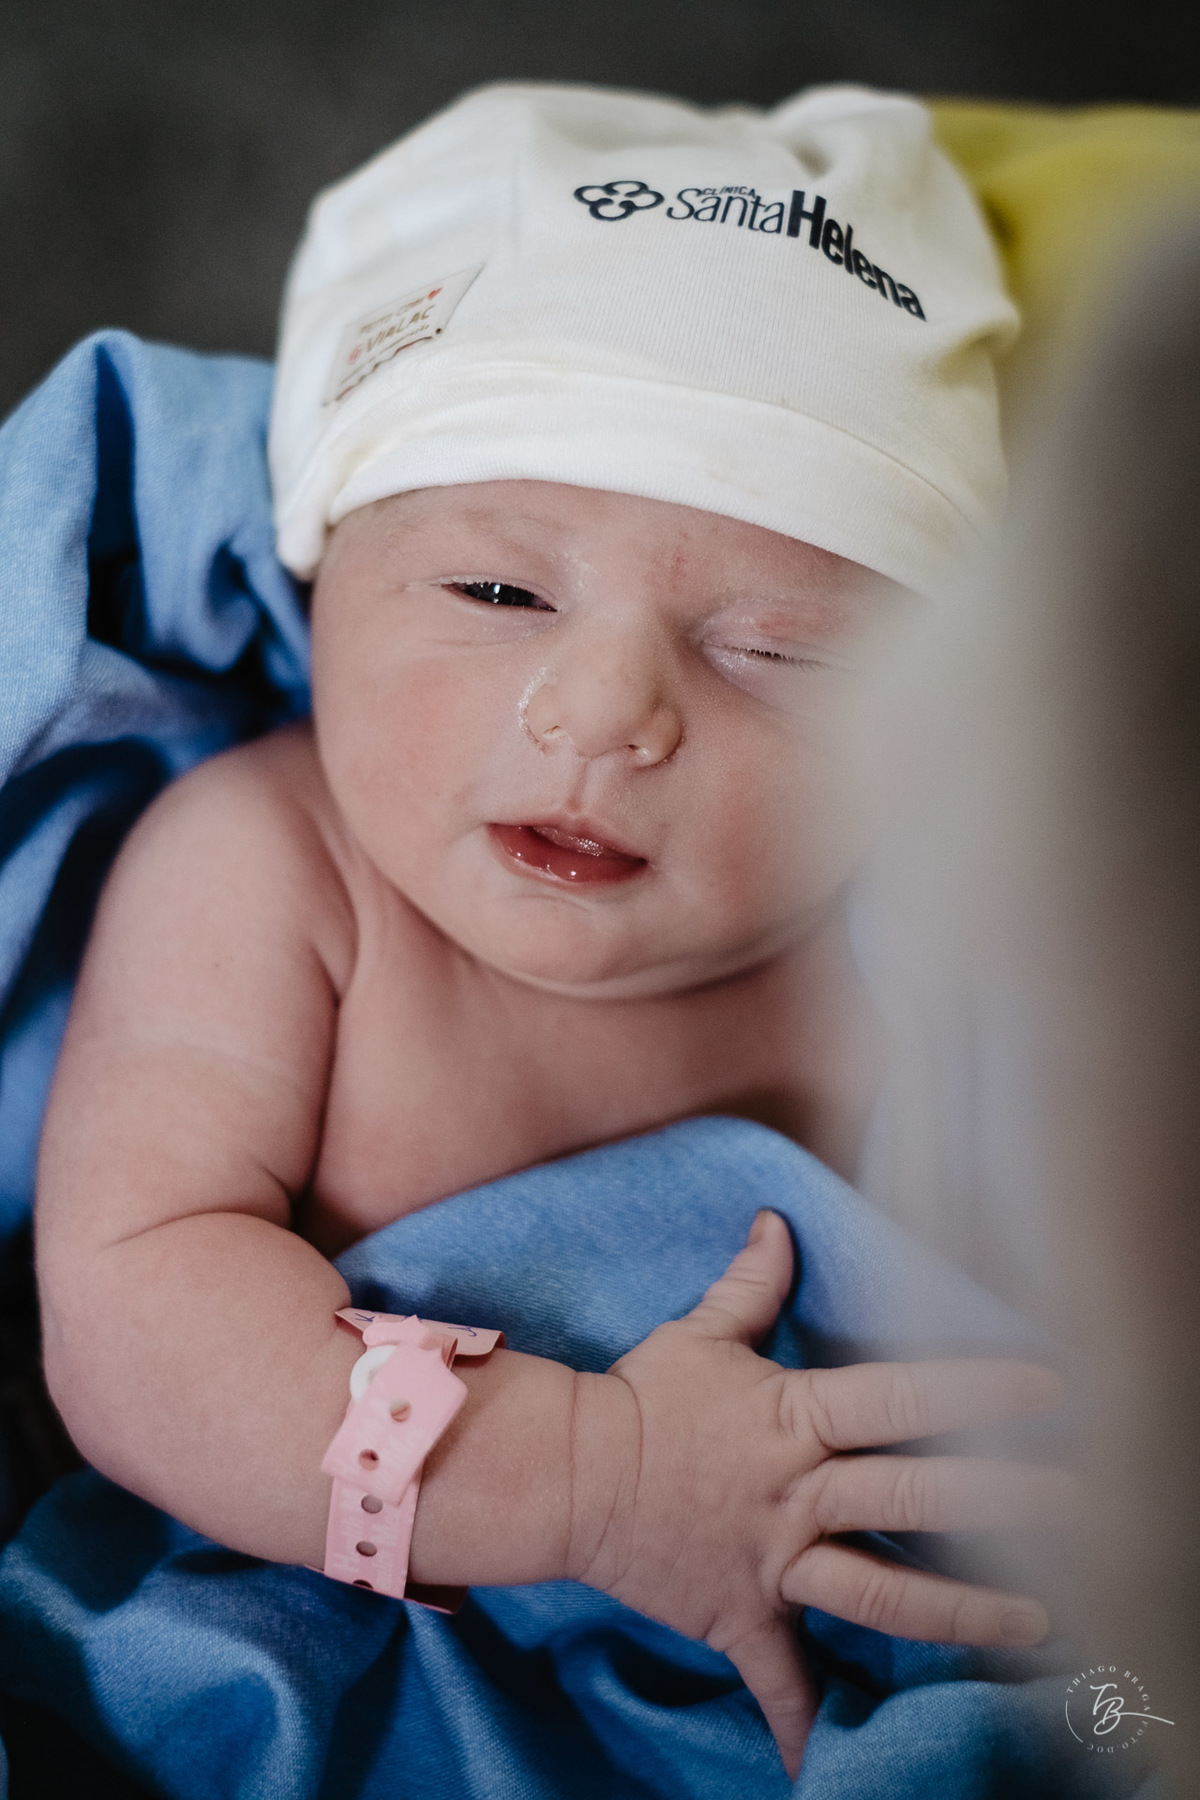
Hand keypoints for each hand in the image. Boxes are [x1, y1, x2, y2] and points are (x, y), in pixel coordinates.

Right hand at [566, 1211, 1069, 1779]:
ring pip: (879, 1595)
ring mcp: (773, 1561)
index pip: (898, 1397)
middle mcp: (795, 1492)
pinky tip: (829, 1764)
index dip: (974, 1389)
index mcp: (791, 1418)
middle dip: (1000, 1500)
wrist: (566, 1476)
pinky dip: (803, 1723)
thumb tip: (779, 1219)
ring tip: (1037, 1622)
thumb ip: (752, 1282)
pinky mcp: (742, 1615)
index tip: (1048, 1386)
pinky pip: (780, 1678)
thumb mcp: (699, 1332)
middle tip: (1081, 1503)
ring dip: (958, 1612)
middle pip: (911, 1497)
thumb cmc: (639, 1398)